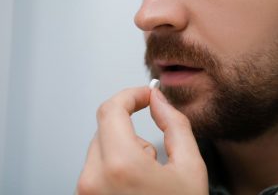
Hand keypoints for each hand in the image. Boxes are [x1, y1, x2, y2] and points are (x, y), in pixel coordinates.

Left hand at [77, 86, 208, 194]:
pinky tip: (133, 184)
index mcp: (120, 166)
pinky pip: (97, 164)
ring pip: (101, 146)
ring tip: (146, 175)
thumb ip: (175, 124)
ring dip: (124, 148)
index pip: (111, 109)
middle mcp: (94, 178)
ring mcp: (86, 190)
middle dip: (131, 128)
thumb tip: (160, 101)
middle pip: (106, 127)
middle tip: (153, 152)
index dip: (131, 95)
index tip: (144, 95)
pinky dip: (115, 164)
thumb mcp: (189, 167)